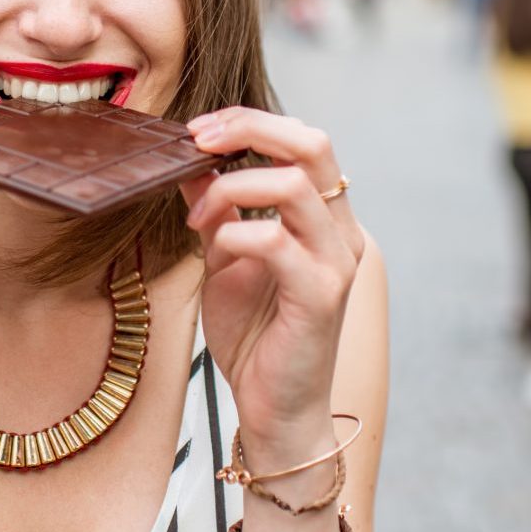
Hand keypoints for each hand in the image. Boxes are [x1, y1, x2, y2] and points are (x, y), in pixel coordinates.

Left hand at [179, 107, 362, 467]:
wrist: (275, 409)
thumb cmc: (255, 337)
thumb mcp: (225, 258)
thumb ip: (217, 210)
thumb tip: (189, 162)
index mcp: (324, 218)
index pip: (304, 140)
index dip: (250, 122)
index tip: (198, 131)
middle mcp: (341, 232)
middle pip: (314, 144)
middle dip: (250, 128)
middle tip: (199, 141)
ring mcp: (337, 262)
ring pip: (295, 184)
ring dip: (232, 186)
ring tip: (197, 217)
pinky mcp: (321, 295)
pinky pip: (276, 240)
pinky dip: (235, 233)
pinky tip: (214, 248)